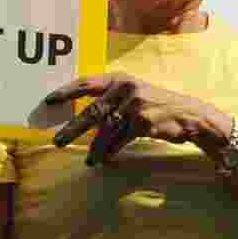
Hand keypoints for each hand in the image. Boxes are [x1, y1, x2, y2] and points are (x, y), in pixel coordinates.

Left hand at [43, 73, 232, 165]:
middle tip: (57, 141)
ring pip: (106, 130)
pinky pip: (120, 140)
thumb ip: (110, 98)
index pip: (86, 82)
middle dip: (72, 128)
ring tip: (89, 160)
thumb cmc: (156, 105)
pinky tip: (105, 159)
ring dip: (95, 148)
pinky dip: (111, 151)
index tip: (48, 101)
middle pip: (92, 111)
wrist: (189, 115)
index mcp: (119, 78)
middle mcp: (125, 88)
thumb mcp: (133, 93)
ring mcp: (135, 105)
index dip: (66, 92)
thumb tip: (82, 115)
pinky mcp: (143, 122)